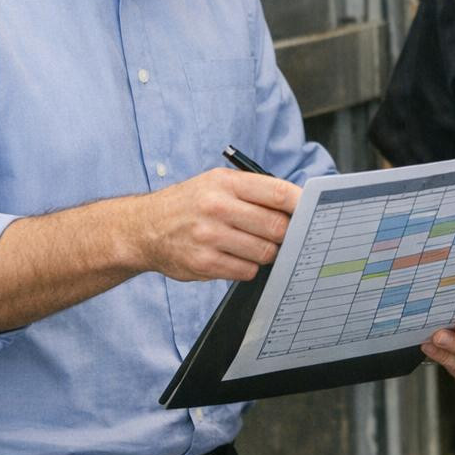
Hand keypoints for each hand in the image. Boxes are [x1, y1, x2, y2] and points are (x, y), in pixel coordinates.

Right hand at [131, 168, 300, 281]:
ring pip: (265, 252)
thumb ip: (255, 191)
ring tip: (253, 245)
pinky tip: (236, 257)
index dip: (301, 205)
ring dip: (267, 253)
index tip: (311, 212)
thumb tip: (298, 205)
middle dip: (285, 234)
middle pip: (276, 226)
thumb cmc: (190, 204)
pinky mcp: (203, 263)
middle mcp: (216, 207)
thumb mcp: (217, 183)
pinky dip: (248, 267)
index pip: (278, 193)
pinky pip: (247, 271)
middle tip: (281, 235)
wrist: (144, 227)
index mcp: (225, 183)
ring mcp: (209, 236)